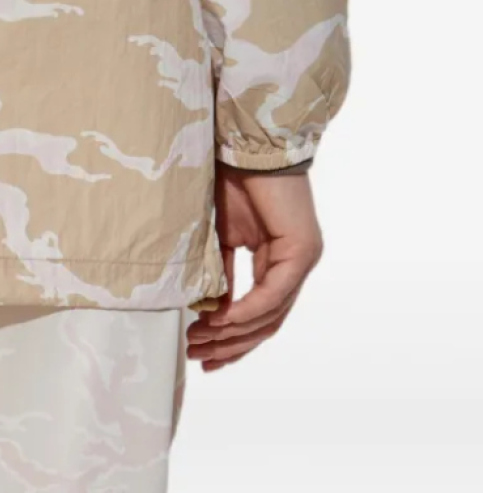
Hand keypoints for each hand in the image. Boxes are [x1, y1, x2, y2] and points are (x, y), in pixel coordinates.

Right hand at [187, 165, 323, 370]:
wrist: (245, 144)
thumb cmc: (232, 179)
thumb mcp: (220, 235)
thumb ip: (220, 272)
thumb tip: (210, 311)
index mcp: (278, 261)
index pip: (261, 314)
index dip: (231, 339)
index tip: (201, 352)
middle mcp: (294, 266)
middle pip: (267, 323)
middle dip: (230, 343)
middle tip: (197, 354)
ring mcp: (302, 260)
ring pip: (271, 315)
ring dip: (234, 332)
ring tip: (201, 338)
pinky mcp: (302, 252)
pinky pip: (274, 293)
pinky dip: (247, 310)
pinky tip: (222, 319)